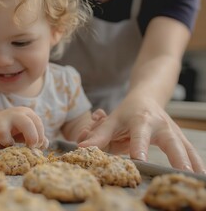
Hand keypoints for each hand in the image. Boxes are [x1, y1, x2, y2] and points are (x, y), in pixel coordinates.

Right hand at [0, 107, 48, 149]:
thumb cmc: (16, 129)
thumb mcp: (29, 130)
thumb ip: (39, 137)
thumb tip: (44, 145)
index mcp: (27, 113)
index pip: (38, 123)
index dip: (40, 137)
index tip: (37, 146)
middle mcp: (14, 115)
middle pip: (27, 124)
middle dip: (32, 138)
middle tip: (31, 147)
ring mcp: (1, 122)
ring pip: (2, 133)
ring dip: (8, 143)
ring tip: (11, 145)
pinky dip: (1, 147)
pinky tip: (3, 145)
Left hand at [78, 96, 205, 173]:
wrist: (147, 98)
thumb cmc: (127, 111)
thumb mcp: (112, 120)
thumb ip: (98, 134)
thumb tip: (81, 147)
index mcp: (141, 119)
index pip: (139, 134)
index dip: (139, 147)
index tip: (139, 160)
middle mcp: (160, 125)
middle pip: (170, 140)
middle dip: (177, 156)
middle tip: (182, 171)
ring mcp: (173, 131)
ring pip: (185, 147)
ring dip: (192, 163)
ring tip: (196, 178)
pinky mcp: (180, 138)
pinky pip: (190, 151)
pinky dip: (196, 163)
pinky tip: (200, 175)